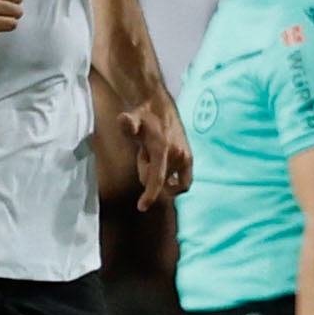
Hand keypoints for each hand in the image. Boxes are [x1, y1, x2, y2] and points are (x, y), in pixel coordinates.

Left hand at [122, 95, 193, 209]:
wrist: (160, 107)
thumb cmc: (142, 116)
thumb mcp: (131, 119)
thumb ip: (127, 124)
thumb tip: (123, 120)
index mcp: (162, 149)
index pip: (157, 178)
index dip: (150, 195)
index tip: (141, 207)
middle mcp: (177, 154)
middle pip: (158, 180)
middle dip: (147, 172)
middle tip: (143, 154)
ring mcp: (185, 157)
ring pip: (168, 180)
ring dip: (159, 174)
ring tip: (152, 156)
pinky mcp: (190, 158)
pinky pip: (184, 182)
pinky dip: (174, 183)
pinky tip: (164, 173)